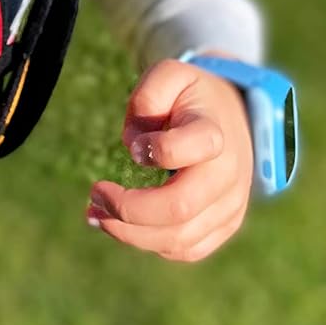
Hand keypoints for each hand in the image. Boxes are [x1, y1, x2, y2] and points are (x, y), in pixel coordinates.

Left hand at [86, 52, 253, 261]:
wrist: (231, 116)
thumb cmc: (191, 96)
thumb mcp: (170, 74)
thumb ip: (148, 94)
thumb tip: (133, 145)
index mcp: (215, 134)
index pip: (185, 149)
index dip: (151, 150)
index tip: (132, 146)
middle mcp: (230, 175)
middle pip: (179, 208)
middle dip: (127, 209)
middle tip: (94, 194)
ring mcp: (231, 205)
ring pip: (179, 239)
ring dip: (129, 233)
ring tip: (95, 214)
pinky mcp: (225, 226)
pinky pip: (186, 250)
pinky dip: (148, 243)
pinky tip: (119, 227)